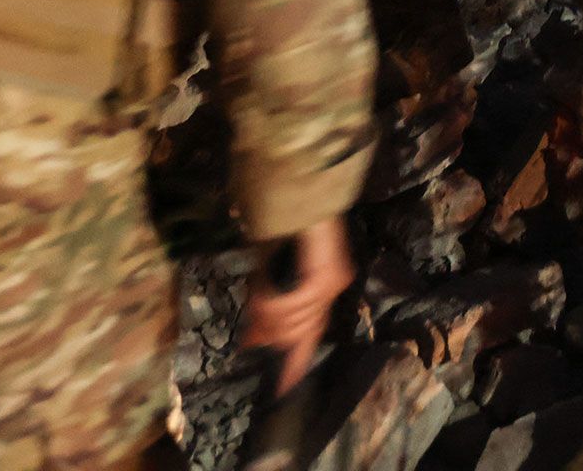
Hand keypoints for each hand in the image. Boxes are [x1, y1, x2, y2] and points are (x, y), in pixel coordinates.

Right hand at [244, 217, 353, 394]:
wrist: (297, 194)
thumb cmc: (280, 227)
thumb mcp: (268, 272)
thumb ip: (265, 304)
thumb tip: (252, 337)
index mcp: (321, 289)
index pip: (310, 335)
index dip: (296, 363)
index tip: (283, 388)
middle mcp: (331, 288)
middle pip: (300, 334)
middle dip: (271, 338)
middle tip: (250, 337)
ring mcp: (332, 283)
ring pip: (295, 322)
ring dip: (269, 317)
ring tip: (257, 305)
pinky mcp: (327, 277)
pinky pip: (296, 306)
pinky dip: (276, 303)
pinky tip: (268, 294)